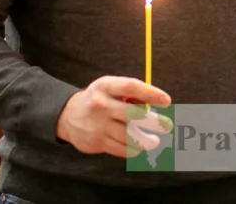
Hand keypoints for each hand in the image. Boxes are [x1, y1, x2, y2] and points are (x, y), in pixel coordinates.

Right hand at [56, 76, 171, 157]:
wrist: (68, 116)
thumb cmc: (98, 99)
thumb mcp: (109, 87)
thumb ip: (129, 93)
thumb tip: (155, 105)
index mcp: (105, 86)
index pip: (131, 87)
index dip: (150, 93)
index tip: (167, 101)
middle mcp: (101, 105)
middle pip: (132, 114)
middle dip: (154, 122)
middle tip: (167, 126)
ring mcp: (98, 125)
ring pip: (128, 136)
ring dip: (146, 140)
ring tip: (154, 141)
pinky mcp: (96, 142)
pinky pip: (121, 149)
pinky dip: (134, 150)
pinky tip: (140, 148)